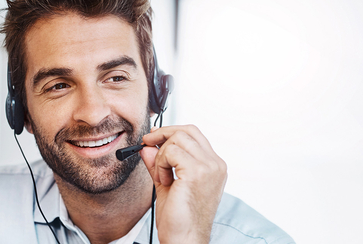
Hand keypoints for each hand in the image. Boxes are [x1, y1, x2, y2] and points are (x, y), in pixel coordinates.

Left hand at [139, 125, 226, 243]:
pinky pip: (172, 151)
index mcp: (214, 167)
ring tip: (162, 175)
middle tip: (147, 143)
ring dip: (162, 154)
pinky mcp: (197, 172)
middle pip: (188, 130)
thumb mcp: (166, 184)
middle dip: (163, 133)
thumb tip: (147, 147)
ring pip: (179, 138)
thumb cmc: (179, 220)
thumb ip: (158, 164)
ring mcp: (209, 167)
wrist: (184, 239)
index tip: (153, 138)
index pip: (194, 135)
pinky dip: (161, 163)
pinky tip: (164, 180)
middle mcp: (215, 165)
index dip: (172, 132)